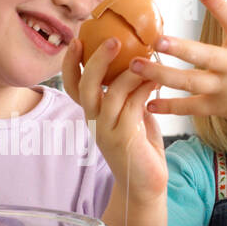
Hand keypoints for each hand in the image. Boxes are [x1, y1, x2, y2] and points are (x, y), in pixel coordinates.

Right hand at [61, 35, 167, 204]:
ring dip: (129, 73)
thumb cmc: (140, 149)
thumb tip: (140, 64)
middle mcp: (94, 121)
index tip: (77, 40)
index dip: (70, 63)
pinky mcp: (125, 140)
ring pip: (111, 95)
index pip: (72, 85)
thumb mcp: (132, 115)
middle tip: (113, 41)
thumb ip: (130, 93)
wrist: (145, 185)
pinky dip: (143, 90)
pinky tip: (156, 81)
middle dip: (97, 61)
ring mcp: (107, 132)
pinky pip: (132, 107)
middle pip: (86, 87)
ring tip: (147, 58)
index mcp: (93, 113)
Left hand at [133, 0, 226, 145]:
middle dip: (179, 49)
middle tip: (155, 40)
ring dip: (161, 76)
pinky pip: (191, 109)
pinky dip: (169, 107)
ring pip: (190, 83)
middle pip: (204, 57)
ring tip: (134, 66)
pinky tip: (146, 103)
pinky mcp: (222, 109)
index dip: (220, 5)